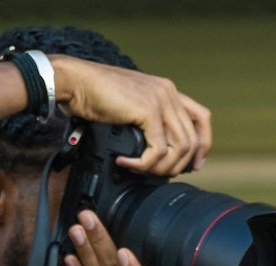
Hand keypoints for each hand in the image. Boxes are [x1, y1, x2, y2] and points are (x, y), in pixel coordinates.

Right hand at [51, 56, 211, 175]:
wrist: (72, 80)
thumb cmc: (95, 95)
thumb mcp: (132, 106)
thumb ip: (152, 121)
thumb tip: (164, 150)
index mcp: (168, 90)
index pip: (202, 119)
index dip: (203, 146)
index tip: (194, 166)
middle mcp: (169, 92)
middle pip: (194, 139)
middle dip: (180, 164)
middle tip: (160, 174)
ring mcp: (160, 100)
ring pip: (180, 148)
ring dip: (161, 167)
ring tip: (141, 169)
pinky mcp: (148, 110)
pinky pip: (159, 149)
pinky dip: (145, 163)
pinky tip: (127, 163)